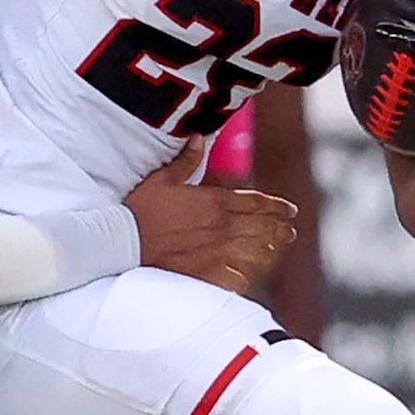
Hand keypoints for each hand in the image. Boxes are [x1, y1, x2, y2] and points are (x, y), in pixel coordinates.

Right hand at [125, 139, 297, 293]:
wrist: (124, 242)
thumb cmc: (139, 210)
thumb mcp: (162, 179)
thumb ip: (185, 161)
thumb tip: (197, 138)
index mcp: (214, 202)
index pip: (256, 203)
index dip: (276, 207)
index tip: (290, 211)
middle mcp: (222, 227)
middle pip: (262, 227)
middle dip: (279, 227)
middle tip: (289, 230)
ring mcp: (217, 251)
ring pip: (256, 250)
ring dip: (270, 248)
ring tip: (278, 247)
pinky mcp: (207, 273)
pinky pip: (238, 275)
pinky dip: (249, 273)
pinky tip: (253, 273)